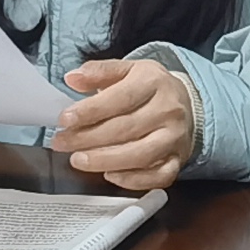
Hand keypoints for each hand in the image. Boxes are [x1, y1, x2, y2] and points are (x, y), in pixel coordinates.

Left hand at [52, 58, 198, 188]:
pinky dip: (133, 180)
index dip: (90, 111)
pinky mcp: (178, 160)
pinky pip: (158, 177)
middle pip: (125, 129)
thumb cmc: (149, 88)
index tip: (64, 120)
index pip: (119, 99)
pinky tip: (109, 175)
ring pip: (140, 155)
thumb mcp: (127, 69)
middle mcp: (168, 111)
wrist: (188, 104)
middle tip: (61, 143)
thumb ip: (99, 72)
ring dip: (105, 160)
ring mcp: (175, 138)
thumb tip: (72, 78)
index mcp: (154, 82)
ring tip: (78, 160)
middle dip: (88, 138)